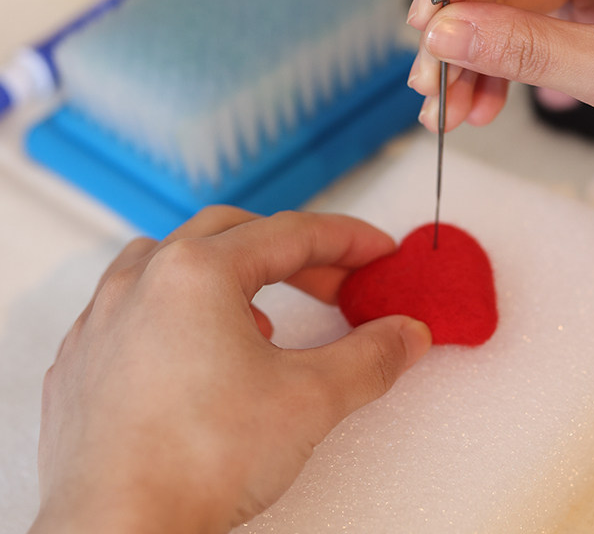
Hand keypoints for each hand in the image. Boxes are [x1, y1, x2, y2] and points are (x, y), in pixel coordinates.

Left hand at [30, 207, 430, 533]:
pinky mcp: (83, 359)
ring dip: (232, 271)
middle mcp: (144, 280)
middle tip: (336, 283)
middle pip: (237, 234)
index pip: (291, 234)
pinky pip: (137, 301)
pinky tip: (201, 346)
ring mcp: (105, 317)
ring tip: (264, 313)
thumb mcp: (311, 401)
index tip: (376, 252)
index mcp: (197, 272)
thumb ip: (371, 357)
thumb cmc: (194, 464)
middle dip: (296, 254)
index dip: (346, 240)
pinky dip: (182, 306)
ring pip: (176, 258)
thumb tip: (405, 335)